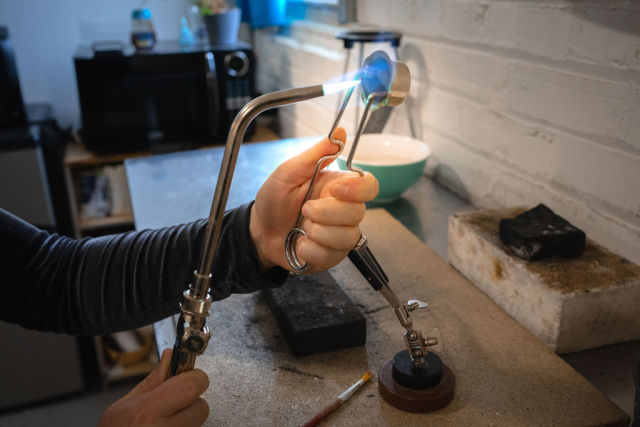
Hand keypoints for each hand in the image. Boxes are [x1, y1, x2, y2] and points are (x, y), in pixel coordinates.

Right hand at [99, 349, 208, 426]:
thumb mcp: (124, 405)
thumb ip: (153, 381)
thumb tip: (170, 357)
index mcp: (147, 413)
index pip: (190, 386)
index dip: (195, 378)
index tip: (190, 376)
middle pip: (201, 407)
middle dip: (190, 402)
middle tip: (172, 405)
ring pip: (198, 422)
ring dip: (187, 419)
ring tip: (164, 422)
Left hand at [250, 127, 378, 272]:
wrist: (259, 231)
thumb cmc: (274, 200)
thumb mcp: (289, 172)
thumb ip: (316, 154)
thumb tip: (340, 132)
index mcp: (338, 188)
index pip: (369, 186)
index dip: (359, 189)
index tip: (335, 190)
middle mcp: (344, 211)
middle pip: (358, 213)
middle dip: (326, 213)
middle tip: (304, 209)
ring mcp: (340, 235)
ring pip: (347, 237)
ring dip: (317, 233)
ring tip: (302, 228)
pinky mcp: (332, 256)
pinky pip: (332, 256)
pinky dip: (311, 250)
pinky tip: (300, 243)